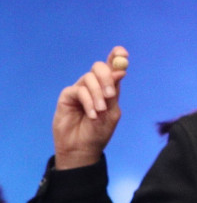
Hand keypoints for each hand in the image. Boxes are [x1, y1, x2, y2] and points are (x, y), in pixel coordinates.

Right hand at [53, 47, 128, 169]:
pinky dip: (88, 101)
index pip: (112, 67)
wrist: (82, 148)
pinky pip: (78, 90)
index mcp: (109, 88)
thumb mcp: (111, 113)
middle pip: (99, 67)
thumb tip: (120, 71)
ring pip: (89, 78)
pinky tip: (91, 115)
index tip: (123, 54)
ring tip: (100, 112)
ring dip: (97, 95)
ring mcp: (80, 89)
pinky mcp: (68, 96)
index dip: (116, 57)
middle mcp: (94, 86)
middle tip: (110, 95)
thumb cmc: (99, 132)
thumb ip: (114, 92)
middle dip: (107, 77)